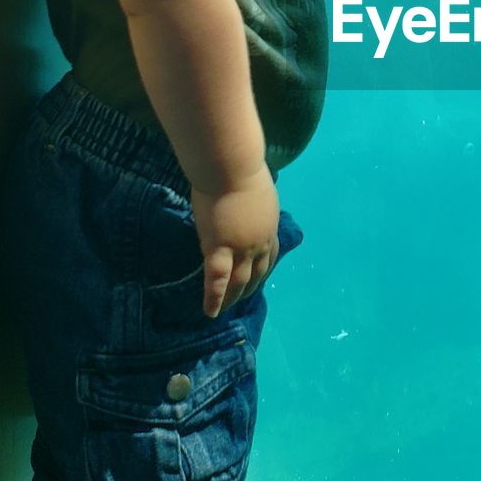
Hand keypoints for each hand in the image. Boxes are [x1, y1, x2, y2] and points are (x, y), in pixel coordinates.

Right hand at [192, 165, 279, 318]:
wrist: (231, 168)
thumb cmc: (241, 169)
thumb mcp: (257, 190)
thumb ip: (253, 204)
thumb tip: (247, 203)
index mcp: (270, 225)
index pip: (270, 253)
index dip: (264, 267)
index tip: (259, 277)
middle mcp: (259, 241)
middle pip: (258, 271)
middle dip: (250, 286)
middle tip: (242, 298)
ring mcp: (241, 248)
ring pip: (238, 280)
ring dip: (233, 297)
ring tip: (226, 309)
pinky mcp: (220, 249)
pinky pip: (217, 279)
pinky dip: (214, 298)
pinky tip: (209, 312)